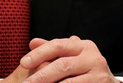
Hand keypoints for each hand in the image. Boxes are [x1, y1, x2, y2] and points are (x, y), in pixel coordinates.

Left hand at [3, 35, 117, 82]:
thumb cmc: (84, 68)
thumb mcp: (71, 56)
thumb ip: (52, 50)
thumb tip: (33, 42)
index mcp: (83, 45)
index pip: (57, 45)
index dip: (39, 54)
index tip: (23, 63)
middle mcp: (93, 57)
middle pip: (62, 64)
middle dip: (41, 75)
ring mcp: (99, 74)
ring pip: (69, 82)